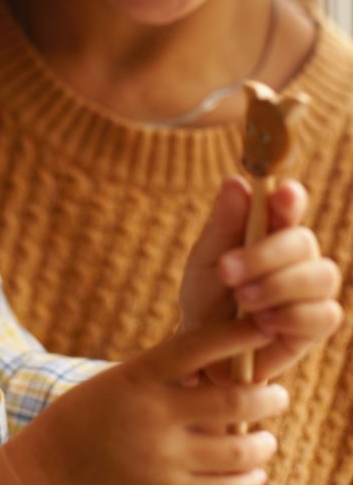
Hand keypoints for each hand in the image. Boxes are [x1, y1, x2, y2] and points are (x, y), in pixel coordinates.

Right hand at [0, 320, 287, 484]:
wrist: (47, 469)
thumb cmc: (84, 419)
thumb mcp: (116, 383)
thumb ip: (160, 375)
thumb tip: (213, 361)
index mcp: (137, 377)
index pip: (198, 345)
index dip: (237, 333)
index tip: (265, 326)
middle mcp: (153, 415)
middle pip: (234, 400)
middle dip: (267, 397)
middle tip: (277, 395)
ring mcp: (162, 459)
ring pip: (240, 451)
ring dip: (262, 444)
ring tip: (265, 440)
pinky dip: (247, 479)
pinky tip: (250, 473)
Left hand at [179, 177, 341, 381]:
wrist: (205, 349)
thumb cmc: (205, 296)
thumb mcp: (205, 259)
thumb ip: (223, 224)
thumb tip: (236, 182)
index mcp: (267, 231)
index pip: (288, 205)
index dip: (290, 198)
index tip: (282, 193)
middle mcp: (295, 256)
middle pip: (303, 241)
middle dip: (265, 255)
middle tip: (227, 272)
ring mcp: (311, 290)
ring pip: (321, 275)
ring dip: (278, 287)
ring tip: (243, 300)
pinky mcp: (317, 324)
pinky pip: (325, 314)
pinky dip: (292, 317)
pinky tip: (263, 324)